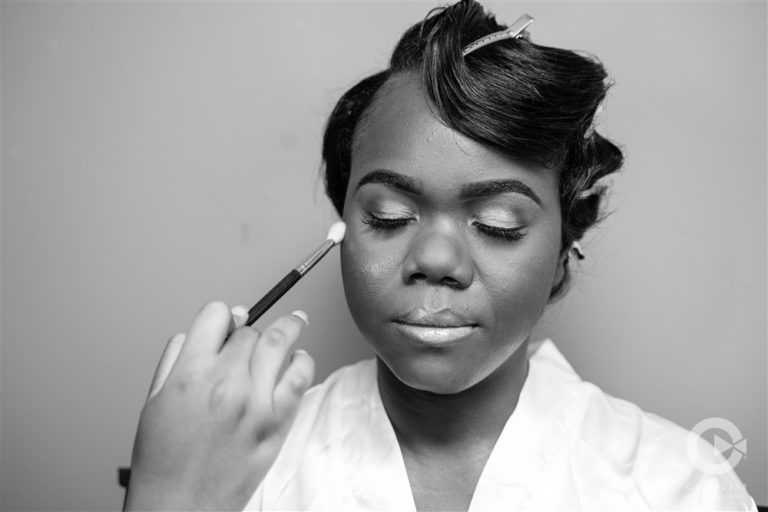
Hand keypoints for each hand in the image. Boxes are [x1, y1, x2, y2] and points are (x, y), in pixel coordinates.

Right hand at [124, 301, 314, 510]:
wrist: (180, 508)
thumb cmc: (163, 460)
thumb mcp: (154, 399)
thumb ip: (176, 357)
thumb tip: (203, 328)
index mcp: (190, 373)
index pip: (216, 313)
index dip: (222, 315)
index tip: (229, 321)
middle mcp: (225, 382)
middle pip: (249, 330)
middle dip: (248, 331)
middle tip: (250, 340)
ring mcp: (255, 401)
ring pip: (280, 341)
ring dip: (288, 327)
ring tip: (296, 322)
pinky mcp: (277, 421)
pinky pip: (301, 376)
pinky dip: (303, 360)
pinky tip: (299, 359)